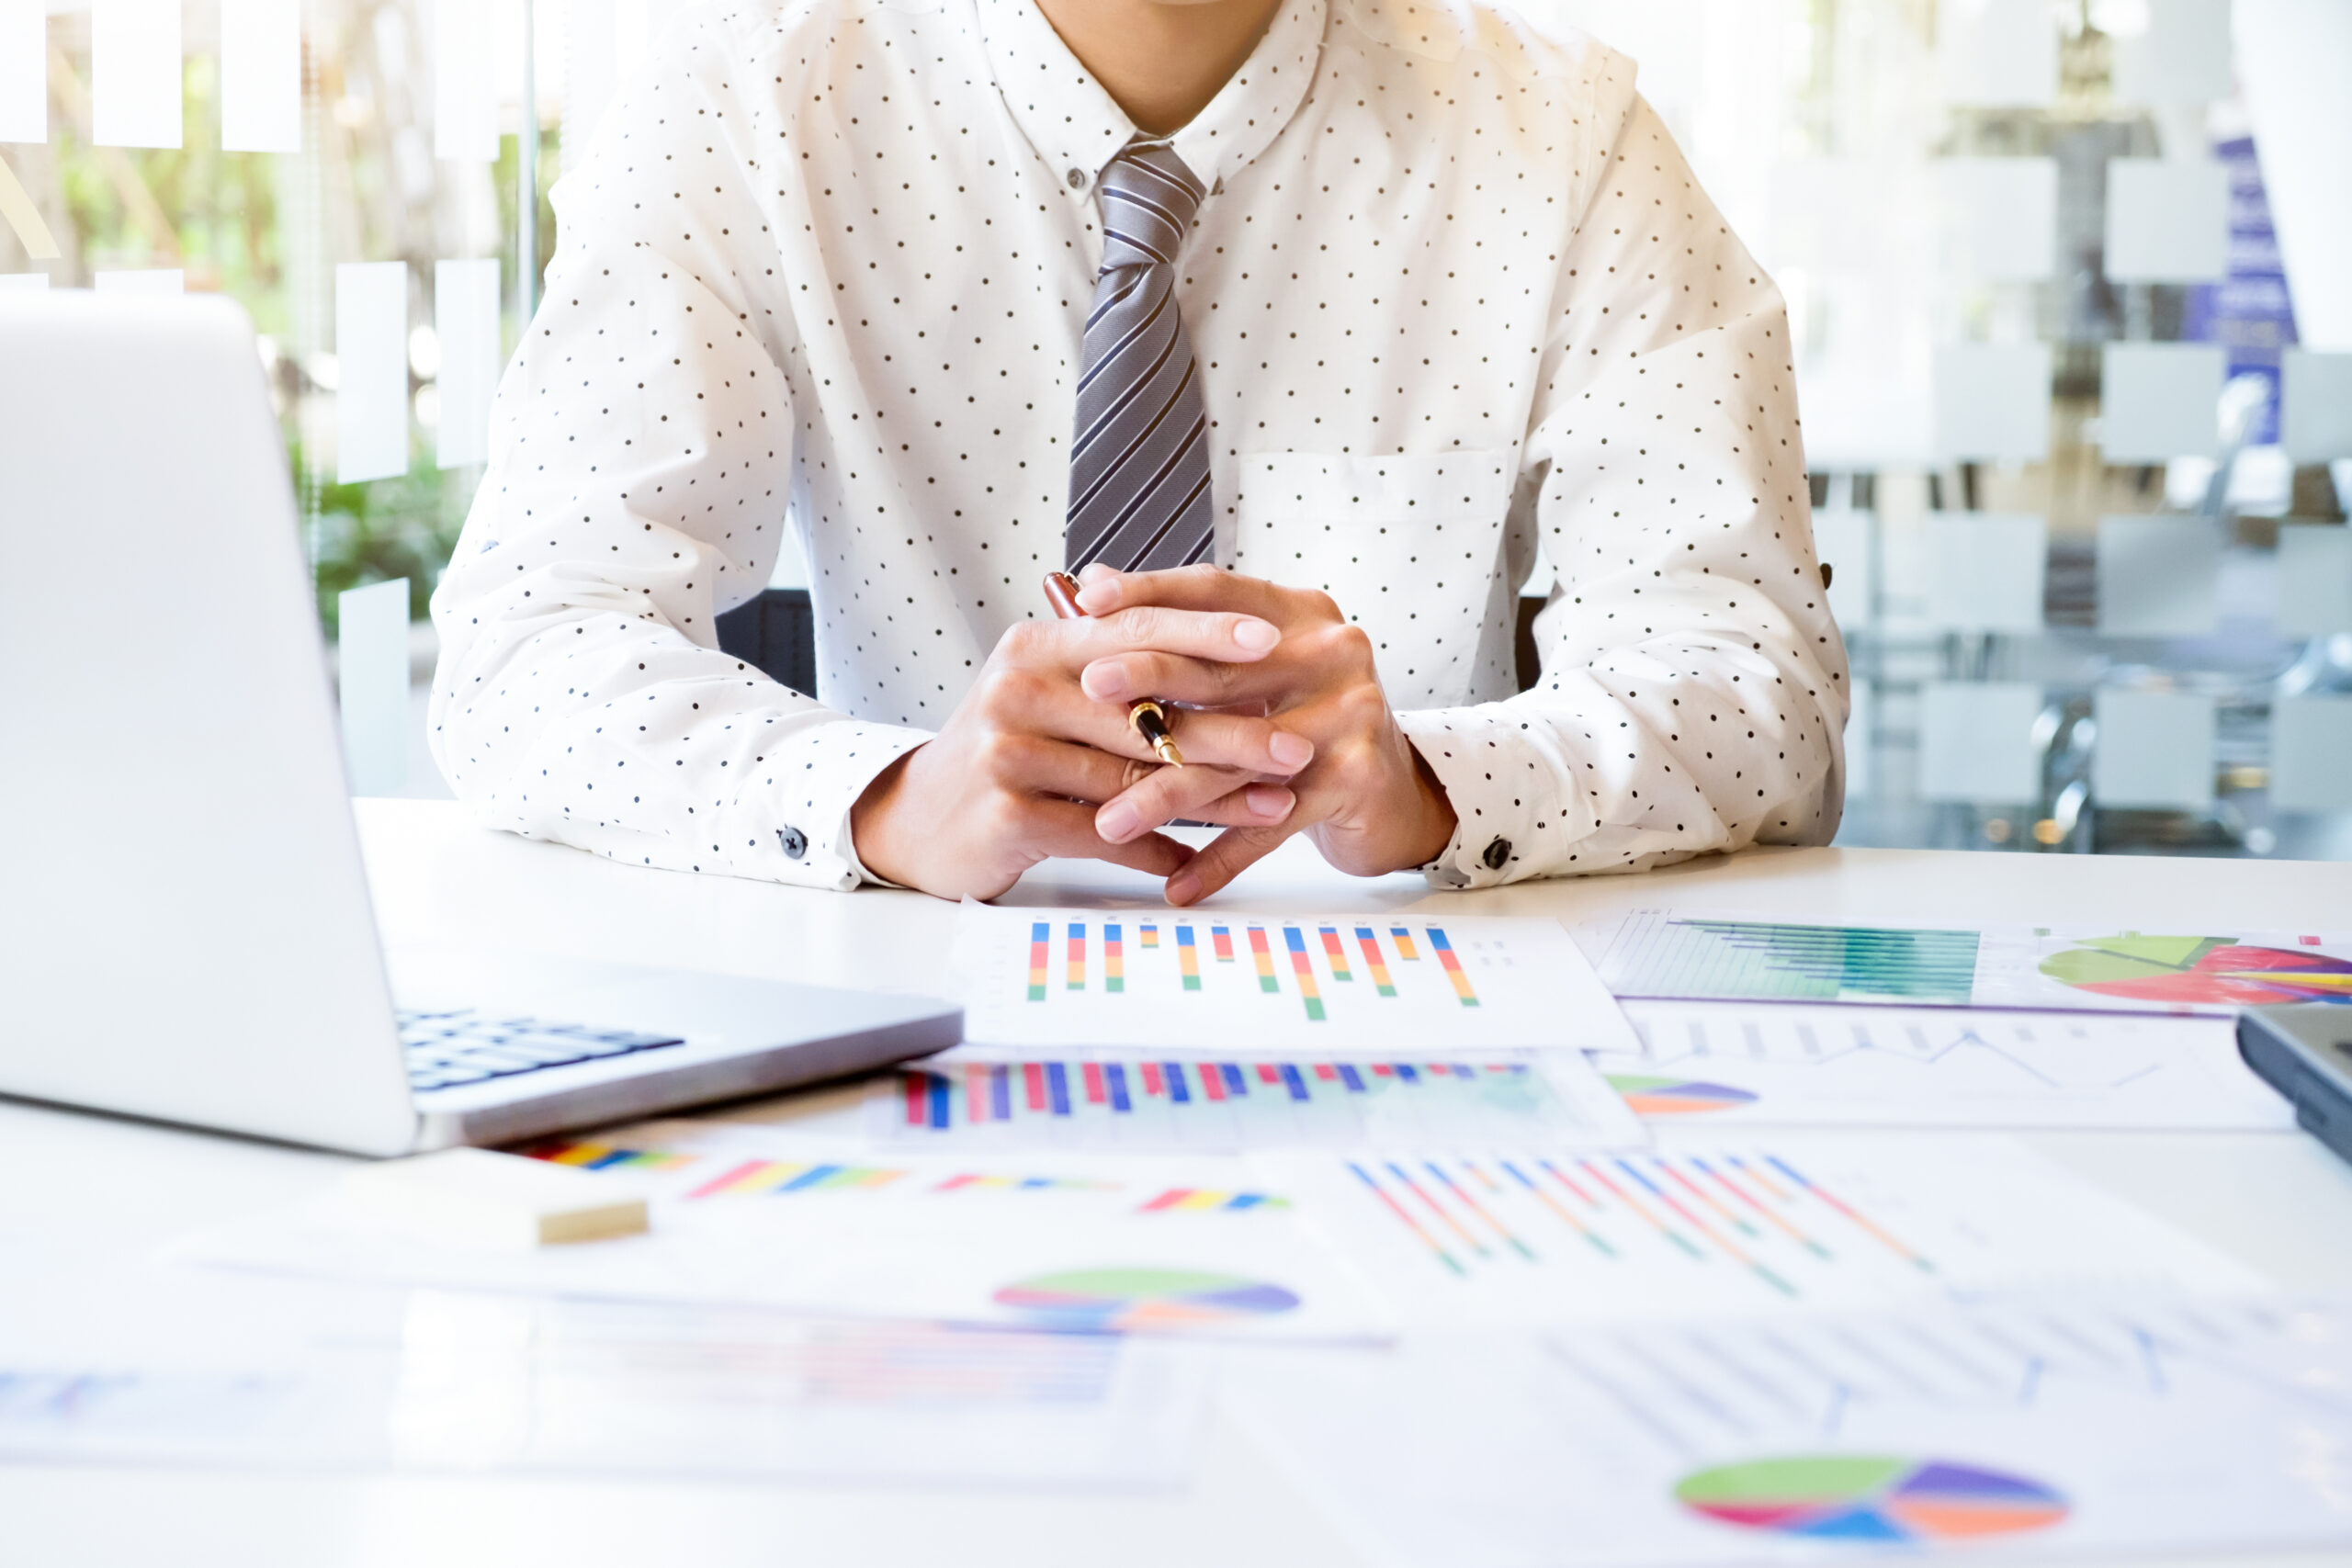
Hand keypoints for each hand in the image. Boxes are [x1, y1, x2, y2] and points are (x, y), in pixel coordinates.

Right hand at [850, 603, 1317, 899]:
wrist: (918, 820)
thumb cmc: (1002, 751)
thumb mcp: (1048, 691)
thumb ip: (1117, 666)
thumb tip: (1224, 656)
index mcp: (1036, 646)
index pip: (1134, 626)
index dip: (1205, 632)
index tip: (1271, 640)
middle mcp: (1017, 688)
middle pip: (1147, 709)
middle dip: (1232, 730)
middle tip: (1295, 745)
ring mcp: (1008, 751)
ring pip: (1136, 777)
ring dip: (1212, 800)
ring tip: (1270, 809)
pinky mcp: (1008, 814)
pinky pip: (1105, 834)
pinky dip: (1156, 850)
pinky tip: (1198, 860)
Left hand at [1071, 564, 1457, 904]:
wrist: (1398, 795)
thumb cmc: (1312, 727)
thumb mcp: (1261, 671)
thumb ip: (1195, 639)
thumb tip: (1096, 591)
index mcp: (1301, 614)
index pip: (1216, 590)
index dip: (1151, 592)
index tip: (1091, 600)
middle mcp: (1332, 652)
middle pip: (1222, 668)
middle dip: (1148, 680)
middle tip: (1088, 688)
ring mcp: (1349, 714)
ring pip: (1235, 757)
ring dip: (1166, 795)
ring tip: (1110, 821)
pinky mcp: (1354, 777)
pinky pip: (1268, 825)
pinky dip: (1220, 860)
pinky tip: (1180, 884)